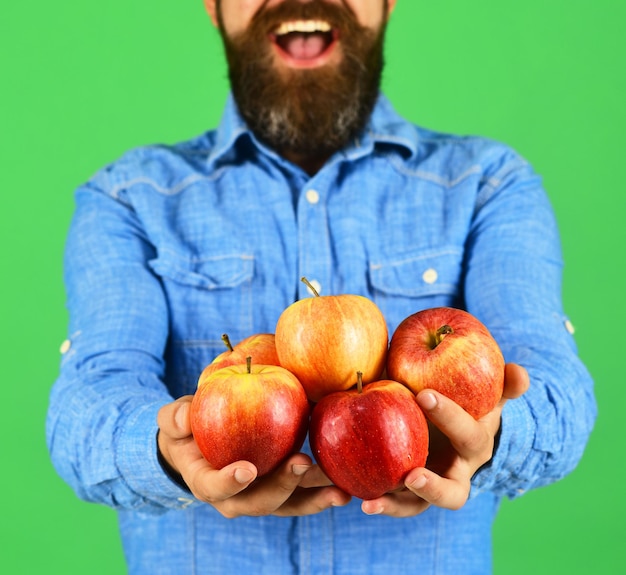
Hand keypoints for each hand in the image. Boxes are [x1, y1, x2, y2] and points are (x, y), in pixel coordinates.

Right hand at [157, 396, 350, 517]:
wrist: (199, 442)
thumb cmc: (185, 428)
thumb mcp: (174, 419)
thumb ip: (176, 417)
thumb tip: (184, 417)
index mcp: (204, 481)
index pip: (213, 488)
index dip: (228, 482)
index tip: (246, 469)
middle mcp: (234, 498)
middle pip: (258, 501)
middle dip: (283, 486)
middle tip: (303, 464)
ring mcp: (259, 496)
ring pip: (287, 505)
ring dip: (313, 498)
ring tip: (339, 491)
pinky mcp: (280, 488)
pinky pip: (301, 495)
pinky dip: (321, 491)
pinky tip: (344, 485)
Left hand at [361, 363, 528, 516]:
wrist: (457, 430)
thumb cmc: (469, 406)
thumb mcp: (489, 395)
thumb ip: (504, 384)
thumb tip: (518, 371)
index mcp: (476, 444)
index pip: (469, 434)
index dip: (451, 417)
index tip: (424, 395)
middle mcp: (458, 472)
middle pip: (453, 492)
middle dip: (434, 486)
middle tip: (412, 476)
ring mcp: (433, 487)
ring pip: (420, 506)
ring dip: (397, 507)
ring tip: (371, 503)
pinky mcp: (411, 493)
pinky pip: (397, 503)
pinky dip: (382, 504)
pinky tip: (360, 499)